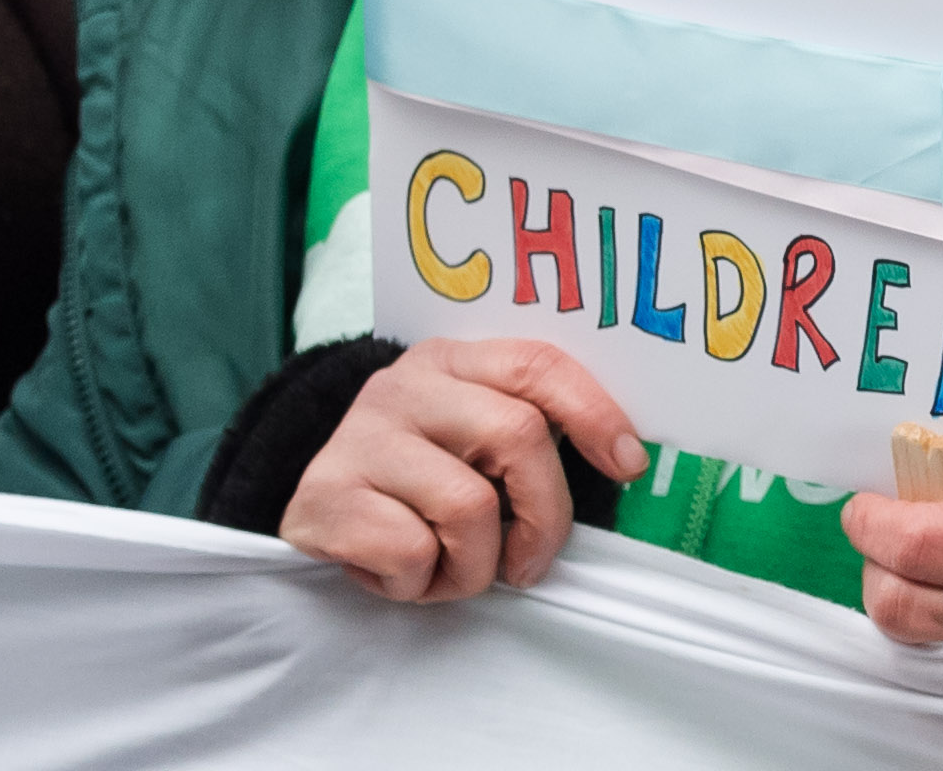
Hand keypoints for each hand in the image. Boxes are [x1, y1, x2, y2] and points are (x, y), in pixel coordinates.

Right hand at [280, 337, 642, 603]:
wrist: (312, 511)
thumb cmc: (417, 484)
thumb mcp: (472, 442)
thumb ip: (529, 434)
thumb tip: (626, 462)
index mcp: (453, 360)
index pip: (538, 365)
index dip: (594, 413)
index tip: (630, 464)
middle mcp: (404, 386)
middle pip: (517, 437)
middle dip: (544, 516)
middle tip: (530, 563)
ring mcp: (359, 437)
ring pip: (469, 506)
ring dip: (475, 564)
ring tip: (450, 571)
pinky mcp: (324, 496)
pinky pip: (410, 551)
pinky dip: (420, 581)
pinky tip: (400, 573)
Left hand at [845, 492, 942, 651]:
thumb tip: (901, 490)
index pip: (921, 544)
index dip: (876, 522)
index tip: (869, 507)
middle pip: (896, 600)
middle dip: (876, 559)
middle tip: (887, 531)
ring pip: (903, 632)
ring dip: (891, 588)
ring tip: (916, 562)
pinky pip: (925, 650)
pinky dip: (917, 618)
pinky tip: (941, 594)